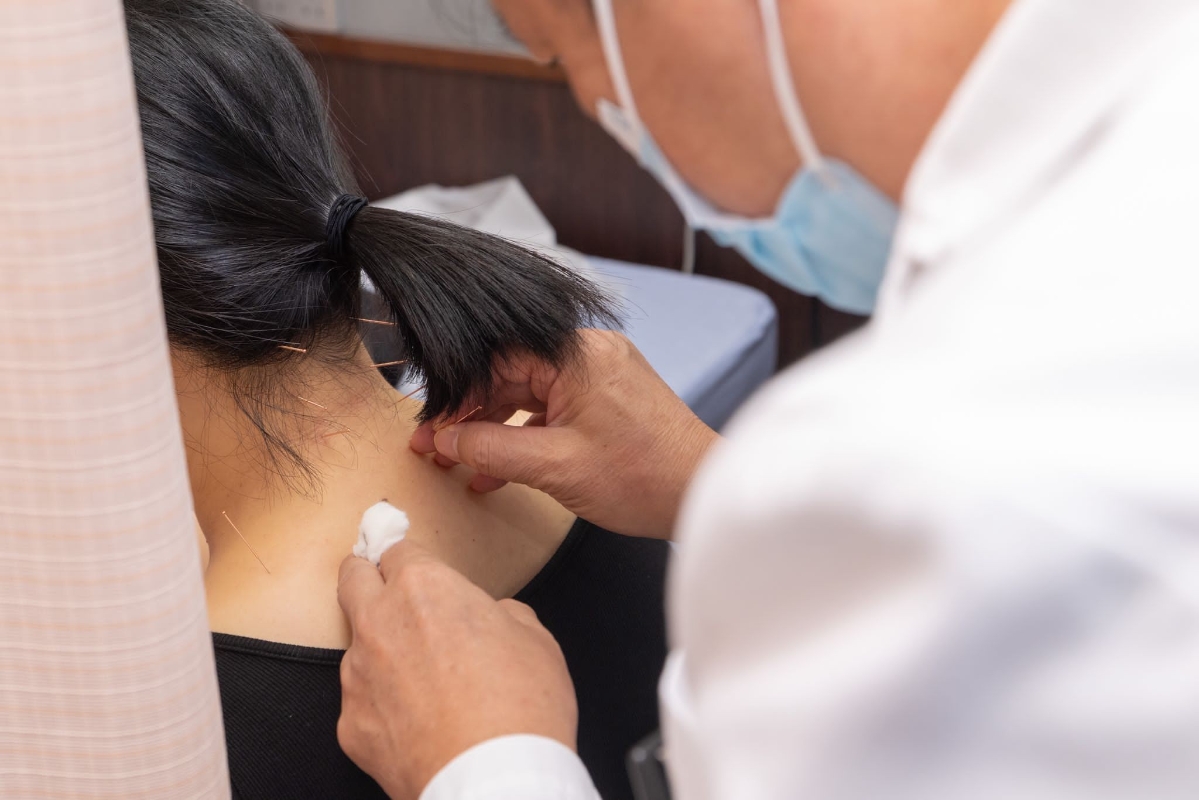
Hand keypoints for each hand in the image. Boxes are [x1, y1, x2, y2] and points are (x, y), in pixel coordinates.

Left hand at [337, 542, 577, 798]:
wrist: (495, 781)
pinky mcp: (350, 724)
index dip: (406, 554)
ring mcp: (357, 676)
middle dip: (365, 574)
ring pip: (357, 646)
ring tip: (423, 678)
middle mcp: (380, 624)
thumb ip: (501, 613)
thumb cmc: (520, 709)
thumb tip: (493, 619)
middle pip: (351, 578)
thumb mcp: (535, 637)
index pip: (395, 549)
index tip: (406, 556)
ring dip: (381, 650)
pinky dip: (383, 705)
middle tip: (384, 583)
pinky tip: (417, 720)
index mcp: (424, 588)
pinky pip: (362, 701)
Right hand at [411, 330, 718, 539]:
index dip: (456, 396)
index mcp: (577, 353)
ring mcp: (601, 375)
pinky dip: (525, 436)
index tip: (431, 429)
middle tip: (435, 448)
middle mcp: (589, 353)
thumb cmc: (643, 476)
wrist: (703, 495)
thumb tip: (447, 440)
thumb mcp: (554, 466)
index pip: (496, 359)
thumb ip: (492, 449)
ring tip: (461, 464)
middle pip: (510, 374)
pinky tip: (498, 471)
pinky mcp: (608, 399)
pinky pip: (553, 409)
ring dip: (495, 430)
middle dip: (470, 415)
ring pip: (529, 394)